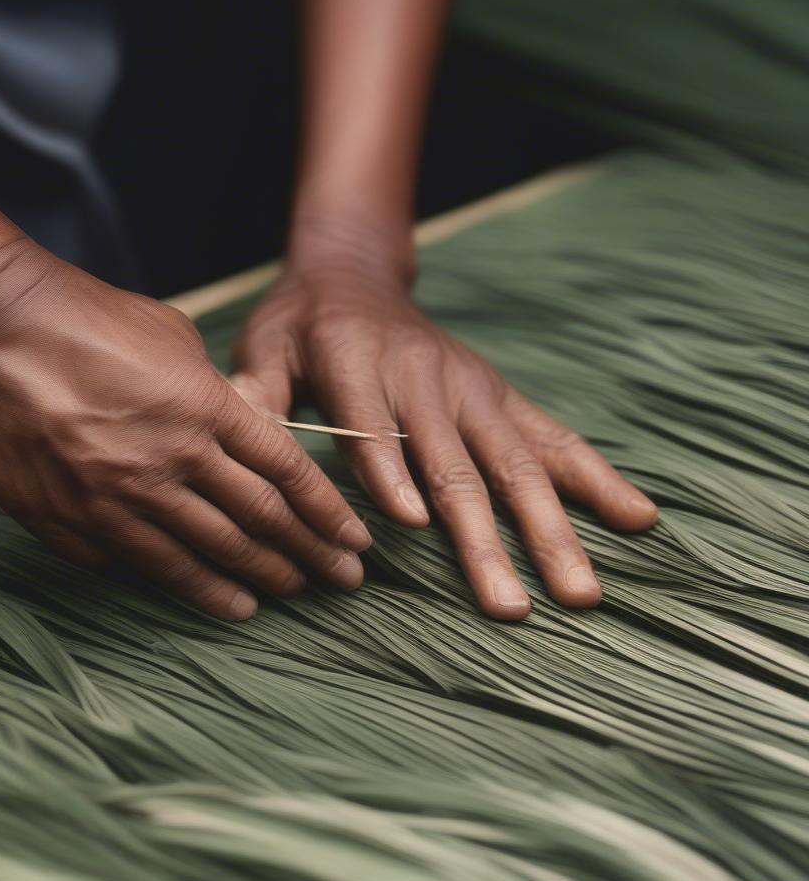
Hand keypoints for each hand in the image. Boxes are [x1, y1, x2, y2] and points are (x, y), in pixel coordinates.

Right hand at [0, 243, 370, 619]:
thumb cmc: (81, 317)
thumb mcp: (169, 336)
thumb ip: (211, 391)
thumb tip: (236, 430)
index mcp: (206, 407)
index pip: (288, 474)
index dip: (328, 515)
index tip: (354, 542)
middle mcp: (173, 459)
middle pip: (259, 523)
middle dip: (309, 556)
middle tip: (340, 582)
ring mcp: (121, 496)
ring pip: (206, 556)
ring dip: (255, 581)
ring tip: (286, 596)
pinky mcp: (72, 522)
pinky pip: (139, 564)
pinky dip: (186, 585)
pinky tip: (213, 600)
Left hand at [230, 263, 657, 619]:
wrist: (353, 273)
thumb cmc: (299, 324)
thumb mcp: (262, 347)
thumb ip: (256, 394)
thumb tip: (243, 447)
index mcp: (355, 364)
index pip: (373, 423)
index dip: (391, 471)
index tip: (414, 525)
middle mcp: (424, 377)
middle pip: (457, 463)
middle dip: (487, 539)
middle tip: (513, 608)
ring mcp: (471, 388)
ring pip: (516, 463)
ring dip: (551, 529)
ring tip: (581, 591)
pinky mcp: (498, 395)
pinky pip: (553, 437)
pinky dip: (595, 477)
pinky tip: (637, 515)